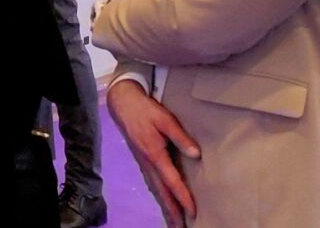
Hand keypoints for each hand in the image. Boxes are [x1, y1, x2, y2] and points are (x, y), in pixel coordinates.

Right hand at [108, 79, 199, 225]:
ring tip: (174, 220)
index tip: (193, 212)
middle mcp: (147, 163)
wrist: (123, 103)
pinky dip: (159, 195)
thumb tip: (196, 154)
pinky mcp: (142, 160)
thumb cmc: (146, 110)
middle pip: (161, 192)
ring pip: (155, 190)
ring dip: (165, 206)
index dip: (183, 197)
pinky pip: (152, 183)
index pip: (172, 181)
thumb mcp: (166, 120)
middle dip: (172, 211)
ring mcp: (143, 163)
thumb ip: (181, 138)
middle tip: (181, 226)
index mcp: (154, 154)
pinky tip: (163, 200)